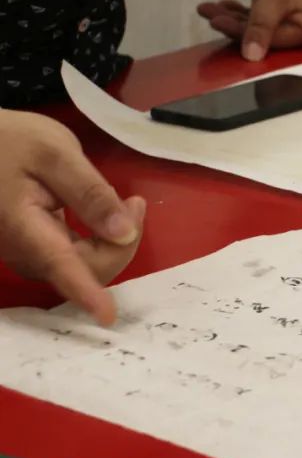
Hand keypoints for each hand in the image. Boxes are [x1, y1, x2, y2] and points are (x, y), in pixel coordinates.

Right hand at [0, 110, 145, 325]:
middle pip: (85, 268)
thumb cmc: (11, 141)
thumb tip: (124, 233)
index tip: (107, 316)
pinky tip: (104, 215)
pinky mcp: (35, 250)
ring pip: (83, 266)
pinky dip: (99, 241)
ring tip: (126, 203)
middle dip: (121, 243)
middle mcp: (22, 250)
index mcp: (22, 226)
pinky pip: (75, 258)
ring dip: (112, 242)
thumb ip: (90, 194)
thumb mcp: (55, 153)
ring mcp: (27, 254)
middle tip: (135, 203)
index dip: (86, 293)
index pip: (60, 265)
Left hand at [197, 0, 301, 61]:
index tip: (215, 22)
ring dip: (231, 17)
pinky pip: (258, 17)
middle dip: (232, 24)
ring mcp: (293, 20)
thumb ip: (260, 28)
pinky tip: (223, 5)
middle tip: (207, 13)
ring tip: (208, 8)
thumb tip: (251, 58)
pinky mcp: (283, 11)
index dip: (241, 34)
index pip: (271, 42)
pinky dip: (240, 12)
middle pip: (262, 36)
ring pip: (256, 26)